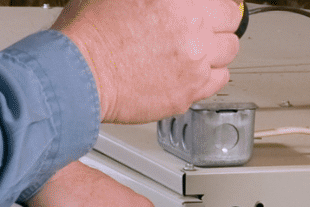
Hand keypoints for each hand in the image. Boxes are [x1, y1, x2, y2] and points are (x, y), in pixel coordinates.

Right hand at [53, 0, 241, 123]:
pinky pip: (218, 81)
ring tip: (193, 51)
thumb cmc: (90, 34)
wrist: (78, 77)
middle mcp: (193, 30)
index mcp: (180, 1)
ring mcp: (194, 63)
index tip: (210, 9)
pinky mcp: (189, 93)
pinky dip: (208, 76)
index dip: (215, 5)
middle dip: (217, 24)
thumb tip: (170, 3)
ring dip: (214, 50)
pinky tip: (189, 71)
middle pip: (231, 23)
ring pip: (228, 54)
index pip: (223, 1)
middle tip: (201, 29)